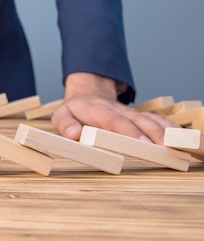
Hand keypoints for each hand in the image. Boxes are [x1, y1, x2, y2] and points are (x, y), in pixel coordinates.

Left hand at [51, 72, 178, 143]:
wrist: (88, 93)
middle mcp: (118, 111)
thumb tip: (73, 134)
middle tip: (162, 147)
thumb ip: (65, 124)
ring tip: (174, 145)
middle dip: (150, 134)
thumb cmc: (75, 109)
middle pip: (137, 121)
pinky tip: (179, 137)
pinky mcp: (139, 116)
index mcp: (99, 111)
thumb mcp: (62, 114)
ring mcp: (130, 113)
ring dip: (163, 132)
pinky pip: (157, 119)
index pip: (114, 121)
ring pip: (150, 120)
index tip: (140, 142)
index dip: (128, 131)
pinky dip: (169, 127)